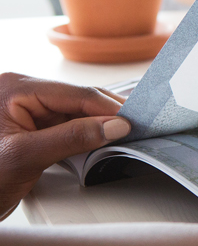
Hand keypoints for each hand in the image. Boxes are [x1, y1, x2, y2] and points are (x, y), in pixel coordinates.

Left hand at [0, 74, 129, 219]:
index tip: (132, 124)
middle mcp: (20, 93)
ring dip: (98, 124)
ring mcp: (26, 110)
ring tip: (123, 135)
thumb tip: (113, 126)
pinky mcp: (32, 127)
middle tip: (135, 129)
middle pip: (78, 100)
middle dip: (106, 115)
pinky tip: (102, 139)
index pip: (74, 94)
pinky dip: (86, 133)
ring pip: (76, 112)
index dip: (107, 109)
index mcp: (14, 88)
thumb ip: (72, 138)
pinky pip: (67, 124)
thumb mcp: (27, 157)